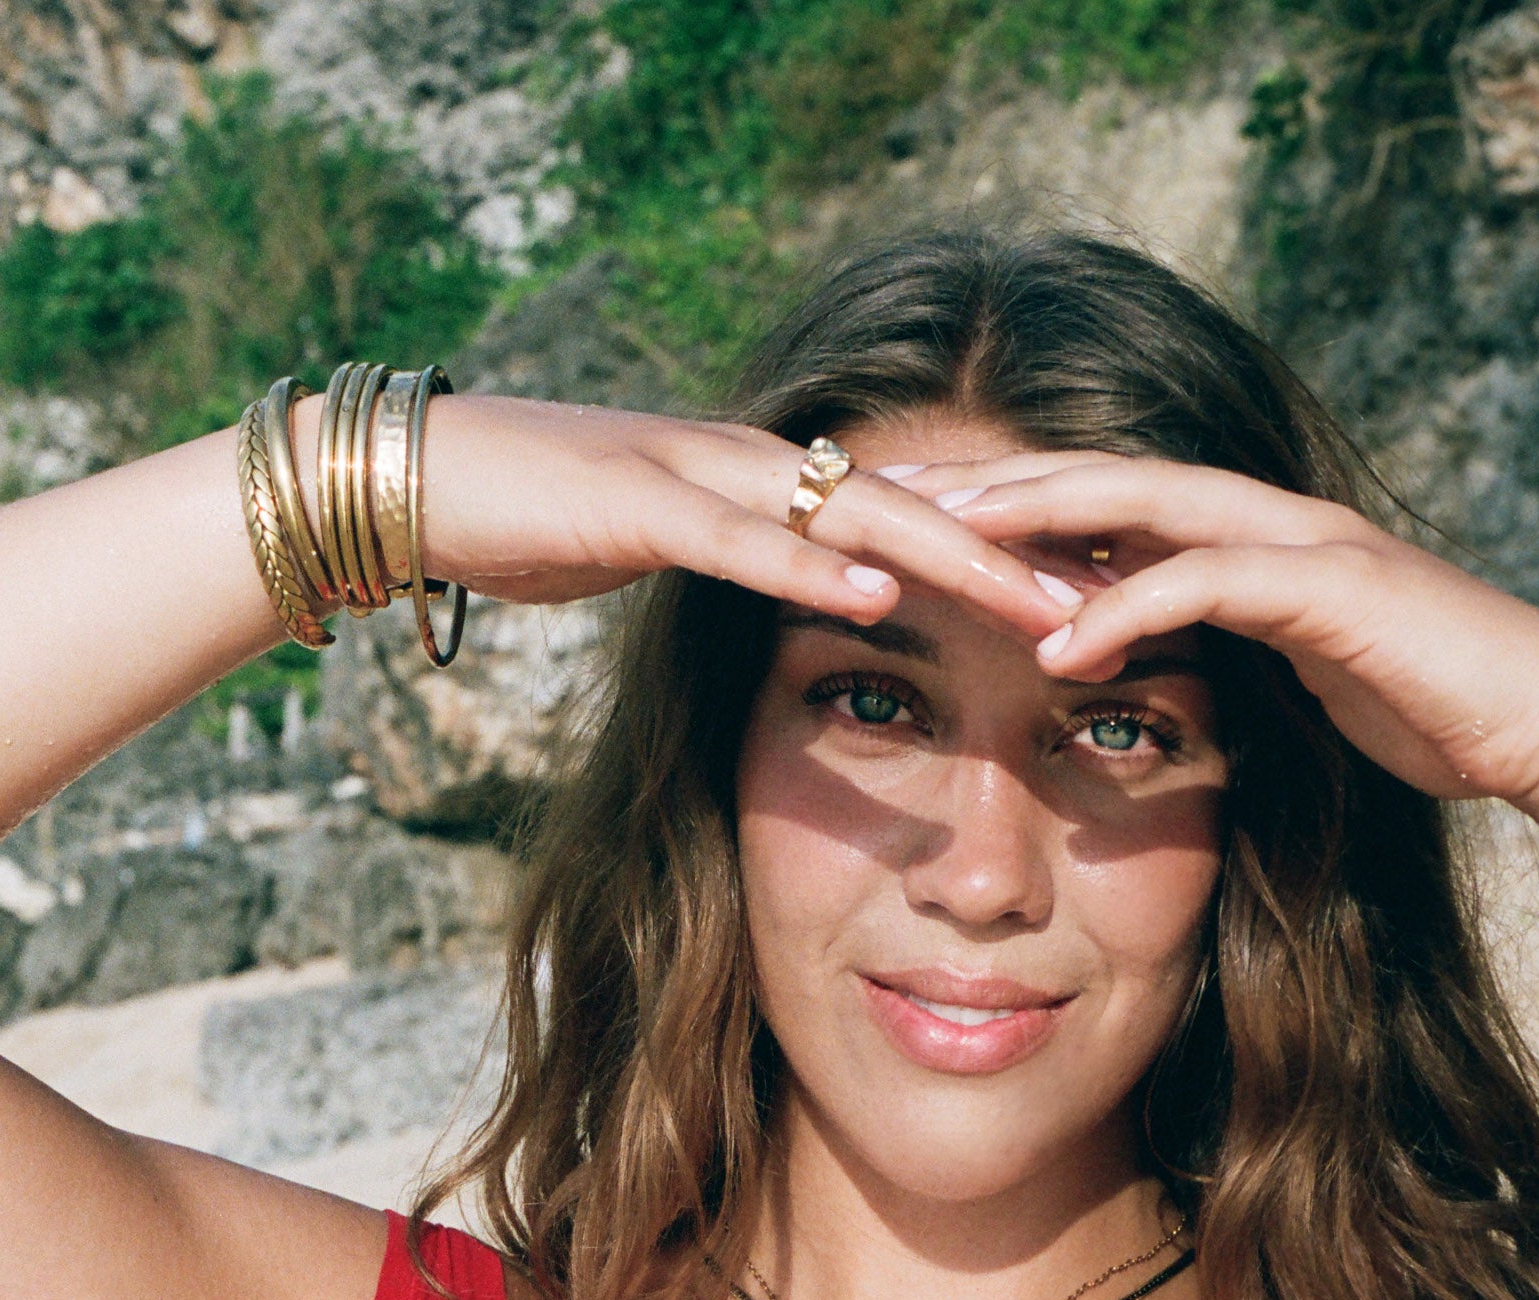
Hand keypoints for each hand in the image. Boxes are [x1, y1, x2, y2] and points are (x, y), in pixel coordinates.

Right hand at [408, 398, 1079, 642]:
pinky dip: (805, 565)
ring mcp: (699, 472)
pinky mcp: (634, 498)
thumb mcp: (671, 547)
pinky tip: (874, 591)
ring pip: (850, 512)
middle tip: (1119, 595)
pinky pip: (735, 538)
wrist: (418, 477)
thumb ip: (753, 560)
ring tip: (1040, 598)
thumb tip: (828, 591)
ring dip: (951, 558)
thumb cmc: (544, 517)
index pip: (911, 514)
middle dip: (1019, 553)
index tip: (1092, 593)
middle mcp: (754, 461)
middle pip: (915, 506)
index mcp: (770, 479)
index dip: (1006, 551)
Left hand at [886, 450, 1538, 807]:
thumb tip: (1122, 651)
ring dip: (1042, 516)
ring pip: (1148, 503)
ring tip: (948, 535)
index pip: (1108, 500)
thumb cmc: (1423, 707)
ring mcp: (1303, 543)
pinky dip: (1132, 607)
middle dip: (996, 479)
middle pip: (1104, 476)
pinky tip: (1061, 638)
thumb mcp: (1291, 672)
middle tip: (892, 486)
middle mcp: (1266, 520)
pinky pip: (1211, 583)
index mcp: (1247, 538)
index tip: (922, 513)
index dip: (1013, 498)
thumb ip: (1213, 645)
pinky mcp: (1336, 588)